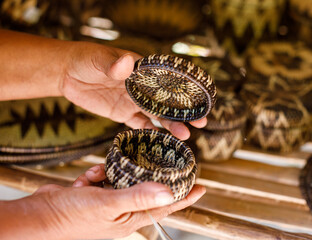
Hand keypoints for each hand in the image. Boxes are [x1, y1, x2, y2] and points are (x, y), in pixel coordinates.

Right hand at [1, 164, 204, 239]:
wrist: (39, 216)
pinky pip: (105, 177)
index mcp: (131, 219)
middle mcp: (123, 211)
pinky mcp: (96, 193)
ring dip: (113, 174)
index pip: (166, 208)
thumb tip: (170, 193)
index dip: (185, 198)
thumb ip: (139, 196)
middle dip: (147, 178)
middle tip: (156, 162)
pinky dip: (96, 174)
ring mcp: (109, 202)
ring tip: (96, 177)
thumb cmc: (73, 217)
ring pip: (123, 179)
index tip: (202, 186)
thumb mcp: (108, 204)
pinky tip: (85, 179)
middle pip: (146, 190)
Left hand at [61, 42, 205, 139]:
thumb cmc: (86, 59)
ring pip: (157, 115)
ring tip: (185, 136)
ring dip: (170, 126)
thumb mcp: (99, 60)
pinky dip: (150, 132)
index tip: (202, 100)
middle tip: (202, 123)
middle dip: (184, 112)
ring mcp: (134, 101)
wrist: (67, 73)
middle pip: (168, 101)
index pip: (169, 81)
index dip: (186, 90)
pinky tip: (162, 142)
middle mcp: (143, 87)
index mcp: (143, 71)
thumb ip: (113, 65)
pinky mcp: (122, 114)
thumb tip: (126, 62)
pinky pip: (139, 125)